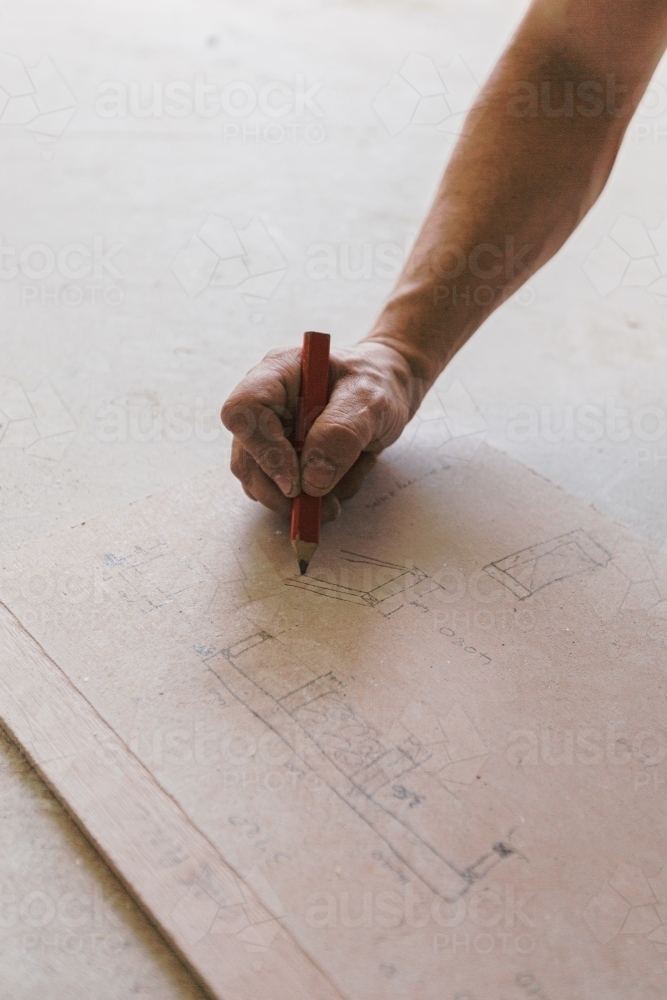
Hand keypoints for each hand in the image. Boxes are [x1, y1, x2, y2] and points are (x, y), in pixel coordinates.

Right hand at [221, 341, 417, 520]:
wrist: (388, 391)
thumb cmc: (377, 383)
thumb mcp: (370, 401)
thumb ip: (342, 433)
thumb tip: (311, 479)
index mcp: (278, 373)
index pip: (244, 411)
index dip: (263, 450)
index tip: (296, 482)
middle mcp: (266, 404)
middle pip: (246, 456)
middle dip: (280, 491)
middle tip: (320, 507)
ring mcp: (270, 433)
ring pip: (260, 481)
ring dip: (299, 500)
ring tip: (341, 490)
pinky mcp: (282, 457)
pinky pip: (282, 491)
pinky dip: (313, 499)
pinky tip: (341, 480)